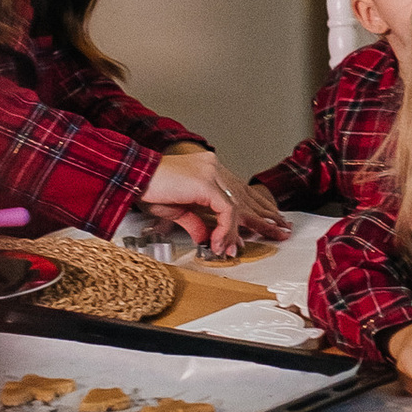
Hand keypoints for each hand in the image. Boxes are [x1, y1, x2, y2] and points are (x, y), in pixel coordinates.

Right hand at [142, 150, 280, 258]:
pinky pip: (226, 211)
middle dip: (265, 215)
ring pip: (239, 205)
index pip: (238, 191)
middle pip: (246, 195)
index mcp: (208, 169)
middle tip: (281, 231)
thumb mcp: (177, 211)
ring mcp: (211, 173)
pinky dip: (227, 230)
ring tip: (263, 240)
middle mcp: (213, 167)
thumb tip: (206, 237)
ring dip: (250, 227)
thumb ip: (196, 221)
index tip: (263, 227)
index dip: (252, 210)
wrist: (131, 177)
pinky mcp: (206, 184)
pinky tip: (223, 244)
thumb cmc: (148, 189)